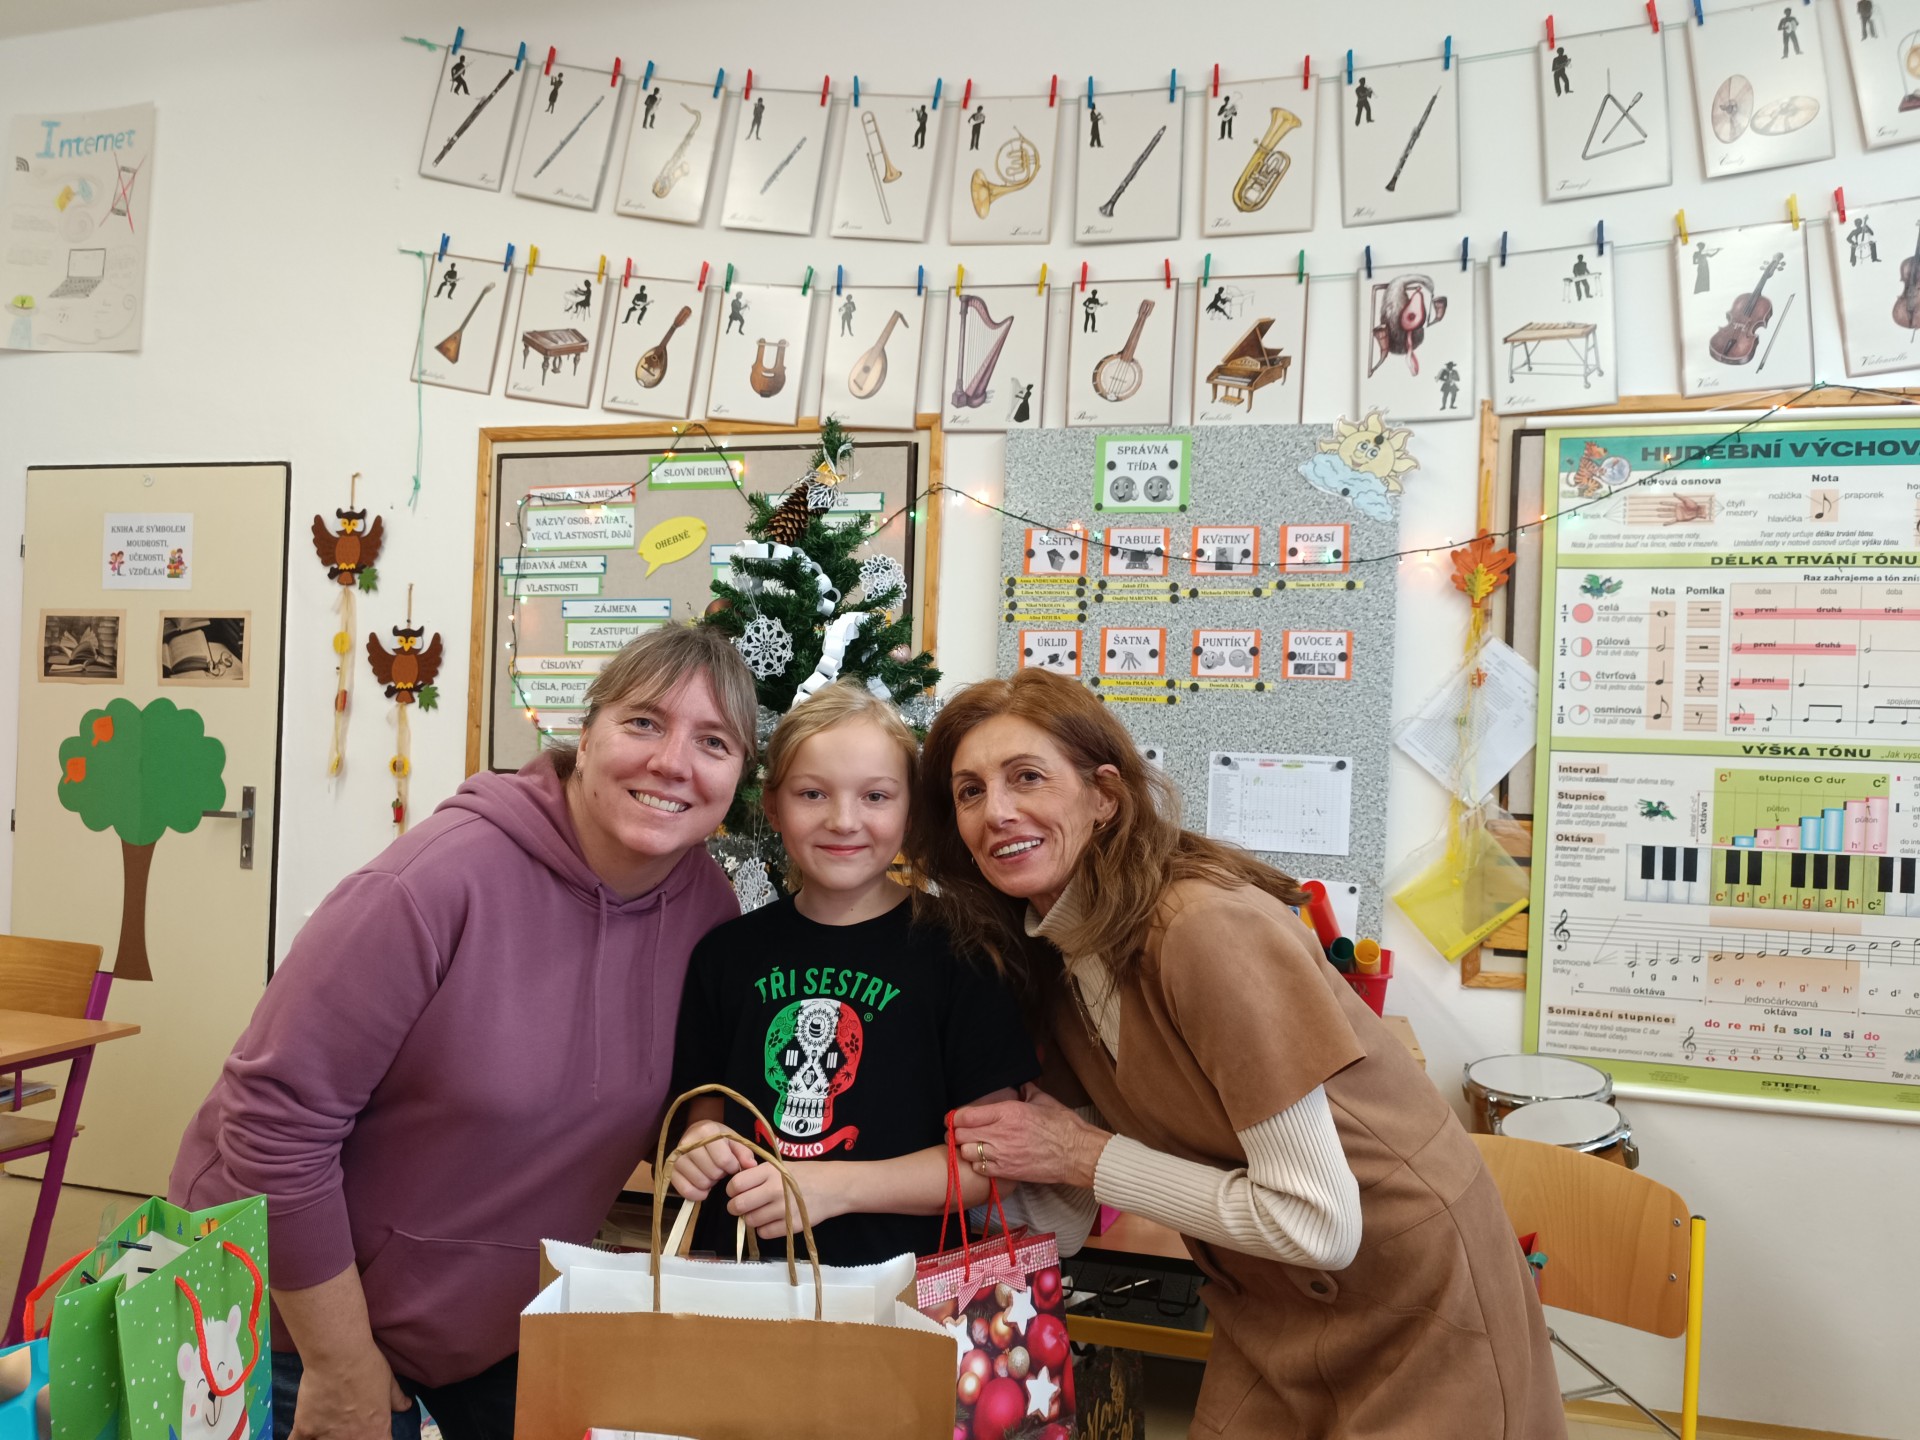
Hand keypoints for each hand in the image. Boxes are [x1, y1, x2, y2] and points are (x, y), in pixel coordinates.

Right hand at [286, 1347, 410, 1439]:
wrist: (339, 1355)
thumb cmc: (368, 1366)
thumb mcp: (389, 1383)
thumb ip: (397, 1399)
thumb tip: (406, 1406)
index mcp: (376, 1432)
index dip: (376, 1438)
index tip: (370, 1432)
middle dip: (349, 1437)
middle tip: (346, 1425)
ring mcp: (327, 1437)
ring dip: (326, 1437)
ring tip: (329, 1426)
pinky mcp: (305, 1428)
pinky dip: (299, 1439)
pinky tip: (304, 1433)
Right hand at [669, 1119, 757, 1201]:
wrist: (696, 1132)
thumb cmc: (718, 1138)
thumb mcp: (733, 1140)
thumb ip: (744, 1152)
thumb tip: (751, 1166)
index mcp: (706, 1131)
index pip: (724, 1160)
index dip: (732, 1167)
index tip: (732, 1165)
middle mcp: (688, 1143)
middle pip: (712, 1173)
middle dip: (721, 1174)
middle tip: (719, 1169)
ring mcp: (677, 1158)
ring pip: (700, 1183)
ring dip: (710, 1183)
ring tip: (710, 1174)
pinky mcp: (671, 1171)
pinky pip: (686, 1191)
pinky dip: (698, 1194)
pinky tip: (703, 1187)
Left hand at [725, 1159, 844, 1238]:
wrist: (834, 1187)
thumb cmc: (806, 1174)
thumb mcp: (781, 1166)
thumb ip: (759, 1175)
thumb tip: (736, 1187)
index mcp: (770, 1171)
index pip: (736, 1184)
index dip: (732, 1190)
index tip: (736, 1192)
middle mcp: (774, 1189)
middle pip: (738, 1206)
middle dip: (736, 1208)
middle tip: (742, 1206)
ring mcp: (783, 1209)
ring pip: (750, 1221)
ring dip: (751, 1219)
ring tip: (761, 1212)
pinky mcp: (791, 1225)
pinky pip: (764, 1233)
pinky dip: (764, 1229)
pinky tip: (772, 1220)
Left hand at [951, 1084, 1111, 1188]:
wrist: (1076, 1154)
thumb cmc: (1063, 1126)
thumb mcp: (1043, 1100)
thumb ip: (1026, 1090)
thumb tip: (1021, 1085)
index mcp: (1008, 1112)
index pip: (966, 1115)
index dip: (955, 1117)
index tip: (953, 1118)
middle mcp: (1001, 1133)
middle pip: (961, 1134)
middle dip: (957, 1132)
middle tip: (959, 1132)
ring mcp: (1003, 1155)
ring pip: (967, 1153)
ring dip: (966, 1149)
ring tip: (971, 1146)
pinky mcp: (1008, 1172)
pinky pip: (980, 1169)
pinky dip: (977, 1165)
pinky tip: (984, 1160)